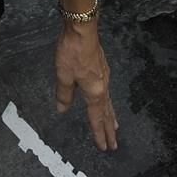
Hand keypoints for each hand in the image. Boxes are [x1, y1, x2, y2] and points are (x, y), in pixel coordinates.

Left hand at [54, 23, 117, 150]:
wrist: (83, 29)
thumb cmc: (72, 53)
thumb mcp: (63, 75)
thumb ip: (64, 94)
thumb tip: (62, 109)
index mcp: (94, 92)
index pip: (96, 118)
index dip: (98, 133)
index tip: (104, 147)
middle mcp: (103, 87)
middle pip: (107, 113)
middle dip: (109, 130)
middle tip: (114, 144)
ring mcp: (104, 77)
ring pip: (109, 102)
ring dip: (111, 116)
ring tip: (114, 127)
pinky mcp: (102, 68)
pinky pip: (107, 92)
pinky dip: (108, 103)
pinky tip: (106, 100)